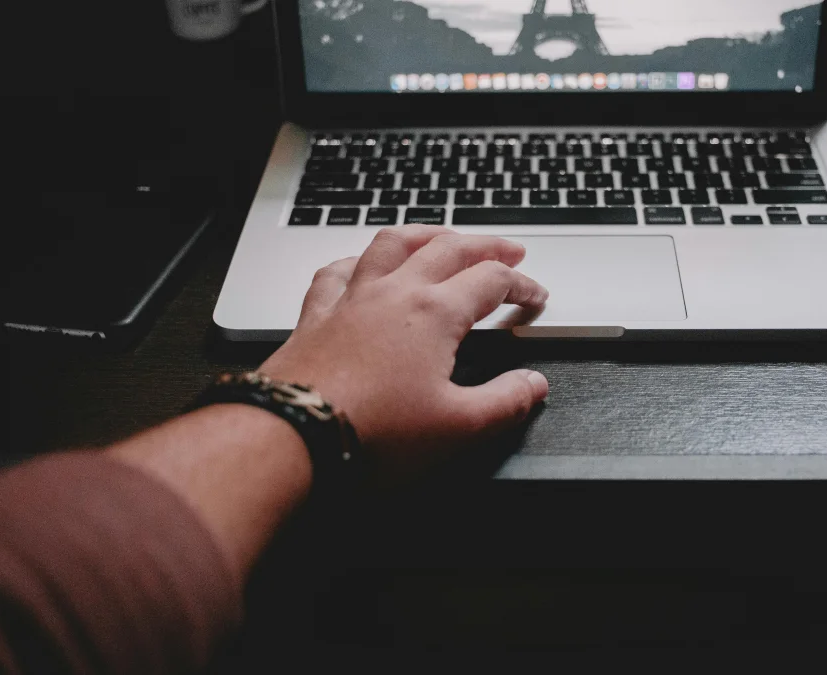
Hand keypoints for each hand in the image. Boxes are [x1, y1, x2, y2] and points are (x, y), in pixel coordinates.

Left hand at [259, 226, 549, 473]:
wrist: (291, 438)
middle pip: (448, 248)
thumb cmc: (372, 435)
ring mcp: (351, 299)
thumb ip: (504, 403)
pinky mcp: (315, 317)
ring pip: (392, 244)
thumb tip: (532, 386)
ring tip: (443, 236)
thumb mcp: (459, 428)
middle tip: (509, 249)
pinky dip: (359, 260)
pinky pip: (339, 270)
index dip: (522, 285)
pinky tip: (362, 265)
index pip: (492, 281)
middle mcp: (393, 293)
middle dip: (485, 245)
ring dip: (425, 234)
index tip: (535, 297)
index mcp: (434, 313)